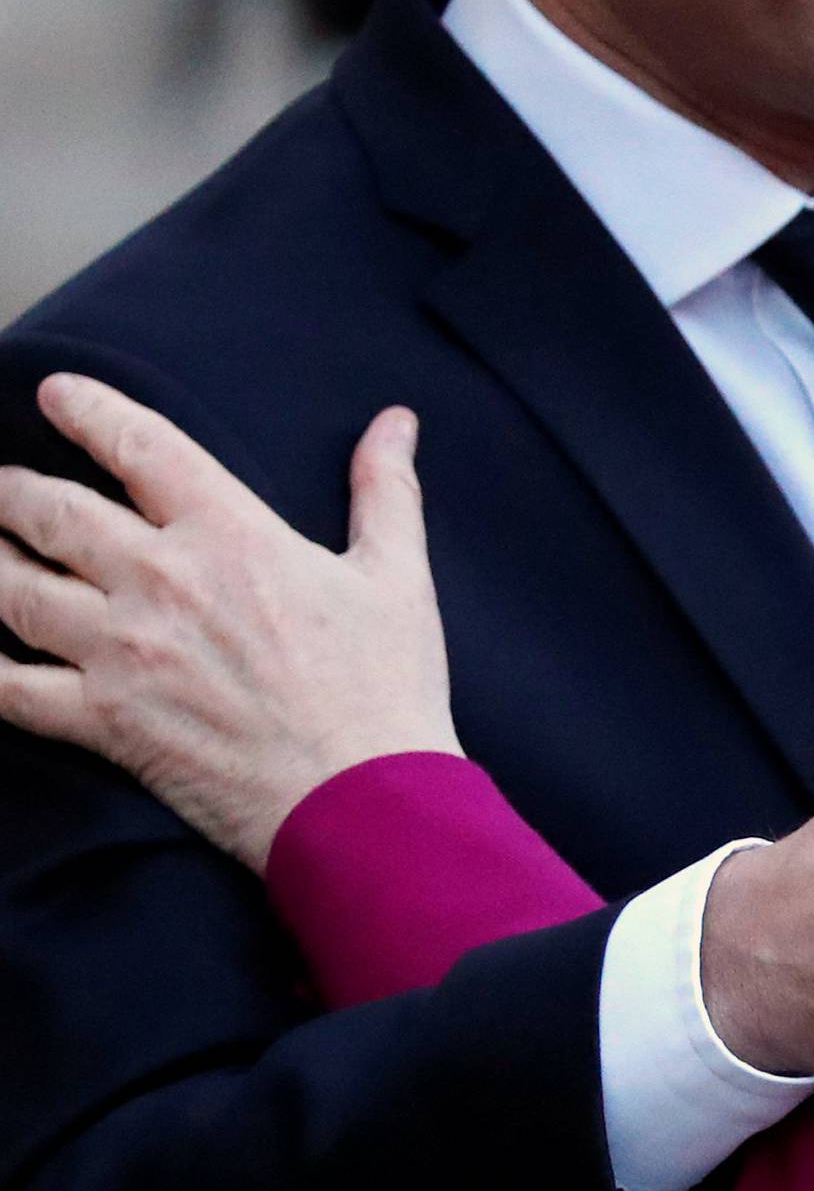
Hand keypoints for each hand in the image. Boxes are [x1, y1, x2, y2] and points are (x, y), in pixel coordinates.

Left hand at [0, 375, 460, 870]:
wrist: (359, 798)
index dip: (89, 411)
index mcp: (230, 534)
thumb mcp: (397, 574)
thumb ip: (385, 488)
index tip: (54, 392)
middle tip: (0, 482)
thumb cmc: (384, 685)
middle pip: (54, 513)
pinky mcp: (103, 723)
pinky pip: (10, 688)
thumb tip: (395, 422)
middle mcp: (161, 582)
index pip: (140, 447)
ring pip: (17, 592)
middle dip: (13, 490)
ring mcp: (122, 654)